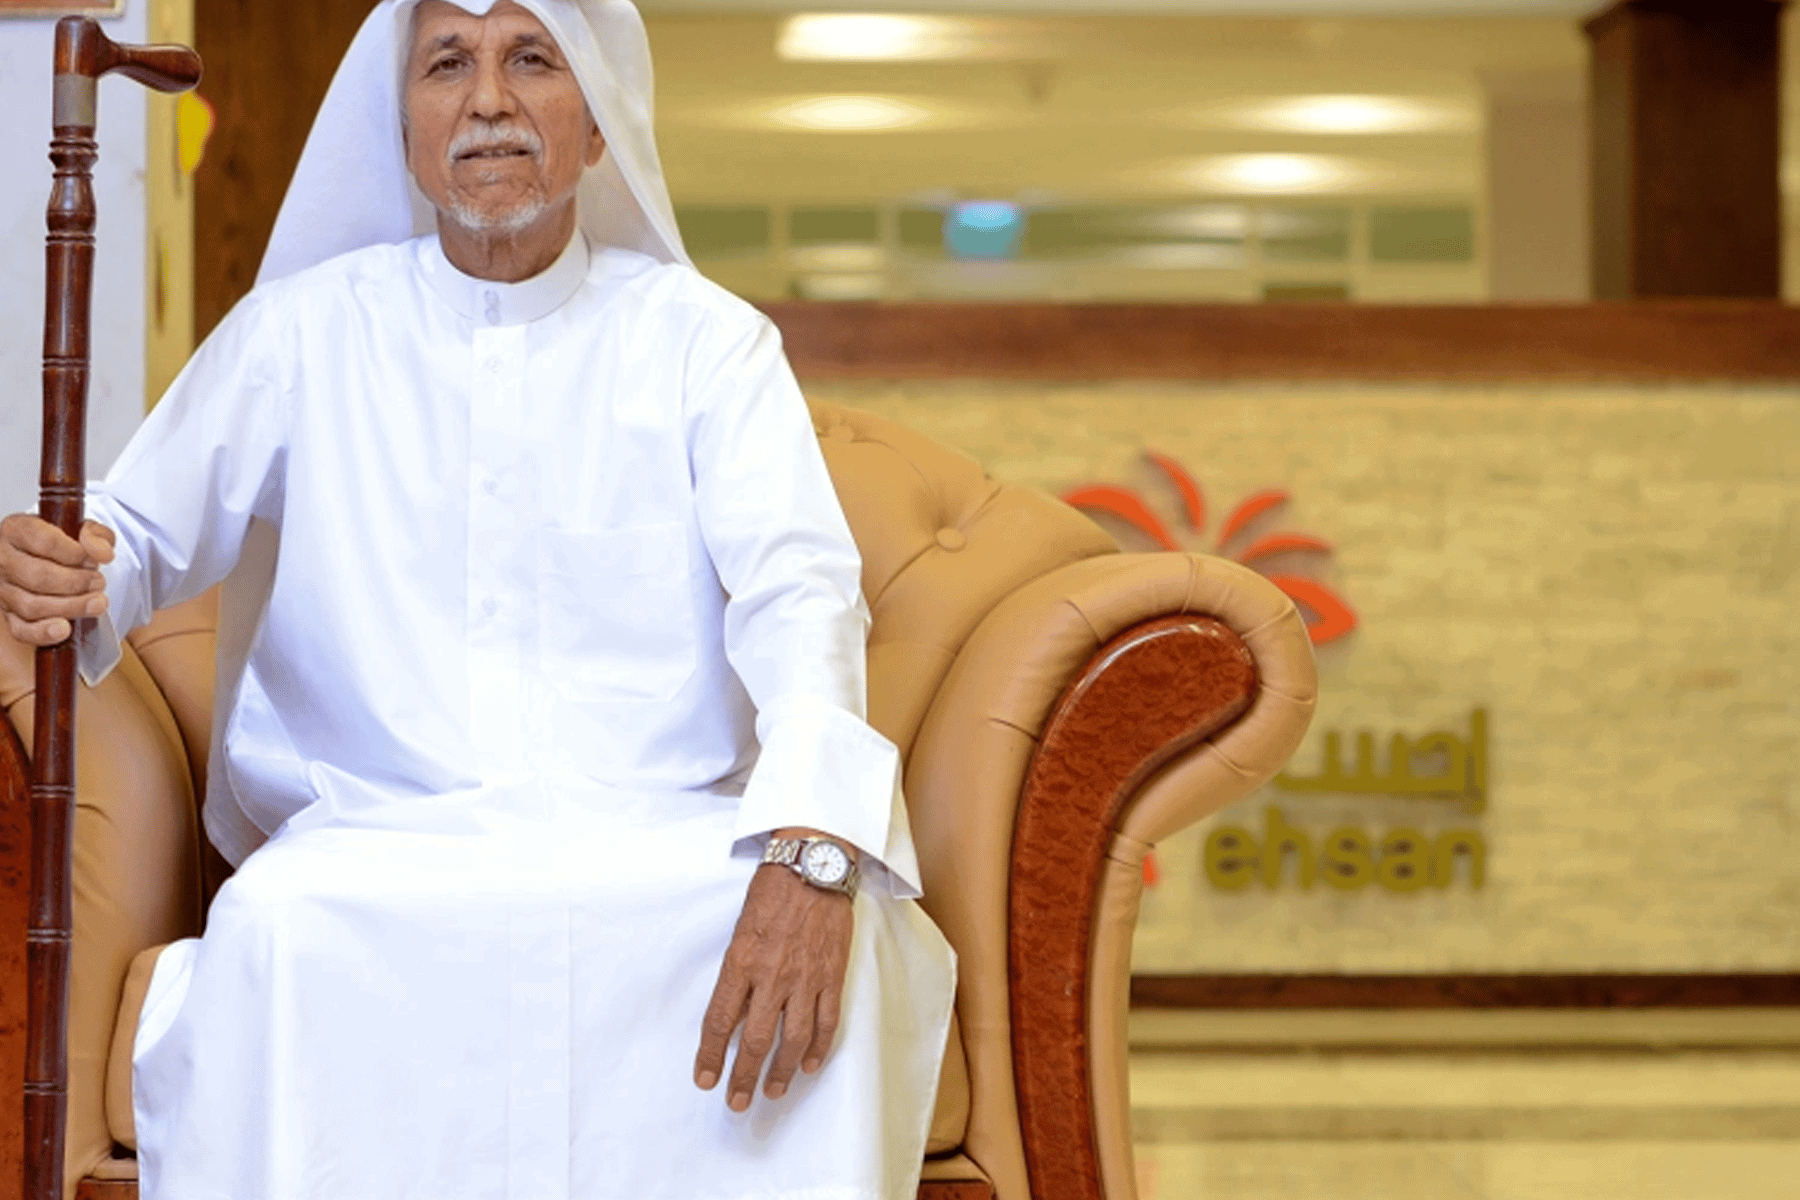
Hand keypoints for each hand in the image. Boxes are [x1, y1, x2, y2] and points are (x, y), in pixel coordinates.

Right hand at [0, 514, 113, 645]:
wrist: (49, 559)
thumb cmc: (62, 543)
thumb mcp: (82, 529)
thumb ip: (96, 534)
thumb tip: (102, 553)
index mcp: (16, 529)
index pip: (43, 541)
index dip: (74, 553)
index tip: (94, 560)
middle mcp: (2, 559)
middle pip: (38, 577)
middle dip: (76, 583)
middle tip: (99, 583)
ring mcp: (2, 589)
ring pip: (31, 605)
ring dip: (70, 607)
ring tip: (96, 603)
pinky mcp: (8, 613)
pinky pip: (20, 629)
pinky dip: (43, 632)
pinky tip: (64, 629)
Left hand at [694, 840, 853, 1112]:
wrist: (814, 865)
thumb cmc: (772, 891)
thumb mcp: (741, 928)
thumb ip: (736, 971)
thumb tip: (729, 1013)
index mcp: (741, 961)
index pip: (720, 1020)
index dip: (710, 1056)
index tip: (704, 1080)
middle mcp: (772, 976)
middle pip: (755, 1041)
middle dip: (744, 1077)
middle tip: (737, 1103)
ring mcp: (806, 978)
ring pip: (792, 1039)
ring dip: (781, 1072)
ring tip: (772, 1093)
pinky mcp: (832, 975)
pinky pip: (826, 1021)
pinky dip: (818, 1048)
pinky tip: (808, 1065)